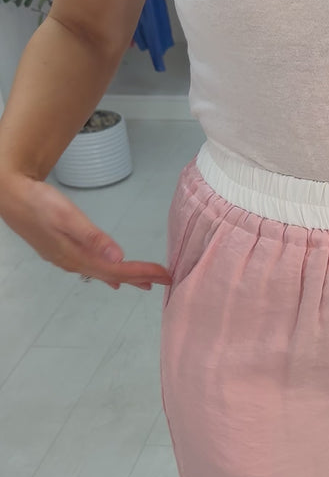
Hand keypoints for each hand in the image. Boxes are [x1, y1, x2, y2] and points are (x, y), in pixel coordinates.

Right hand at [0, 173, 172, 290]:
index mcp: (77, 256)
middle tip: (165, 280)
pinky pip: (91, 267)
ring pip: (102, 272)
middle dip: (139, 277)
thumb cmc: (38, 202)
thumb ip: (92, 237)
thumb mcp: (66, 216)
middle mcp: (72, 262)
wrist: (8, 194)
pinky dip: (107, 272)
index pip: (117, 270)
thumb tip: (118, 257)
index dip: (142, 273)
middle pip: (112, 274)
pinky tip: (111, 276)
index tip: (165, 274)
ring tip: (145, 283)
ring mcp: (65, 258)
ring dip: (125, 277)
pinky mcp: (60, 251)